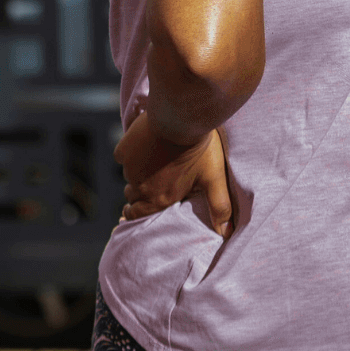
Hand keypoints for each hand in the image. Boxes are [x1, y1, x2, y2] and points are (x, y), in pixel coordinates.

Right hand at [114, 109, 233, 235]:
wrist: (181, 117)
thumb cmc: (199, 150)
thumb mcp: (213, 179)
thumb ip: (220, 208)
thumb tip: (226, 234)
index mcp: (160, 198)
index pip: (137, 215)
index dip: (135, 215)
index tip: (137, 211)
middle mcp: (141, 186)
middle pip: (132, 196)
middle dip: (139, 194)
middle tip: (152, 184)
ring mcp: (130, 167)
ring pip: (129, 175)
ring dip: (138, 172)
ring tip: (153, 162)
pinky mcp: (124, 148)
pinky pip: (123, 156)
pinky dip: (131, 153)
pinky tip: (144, 146)